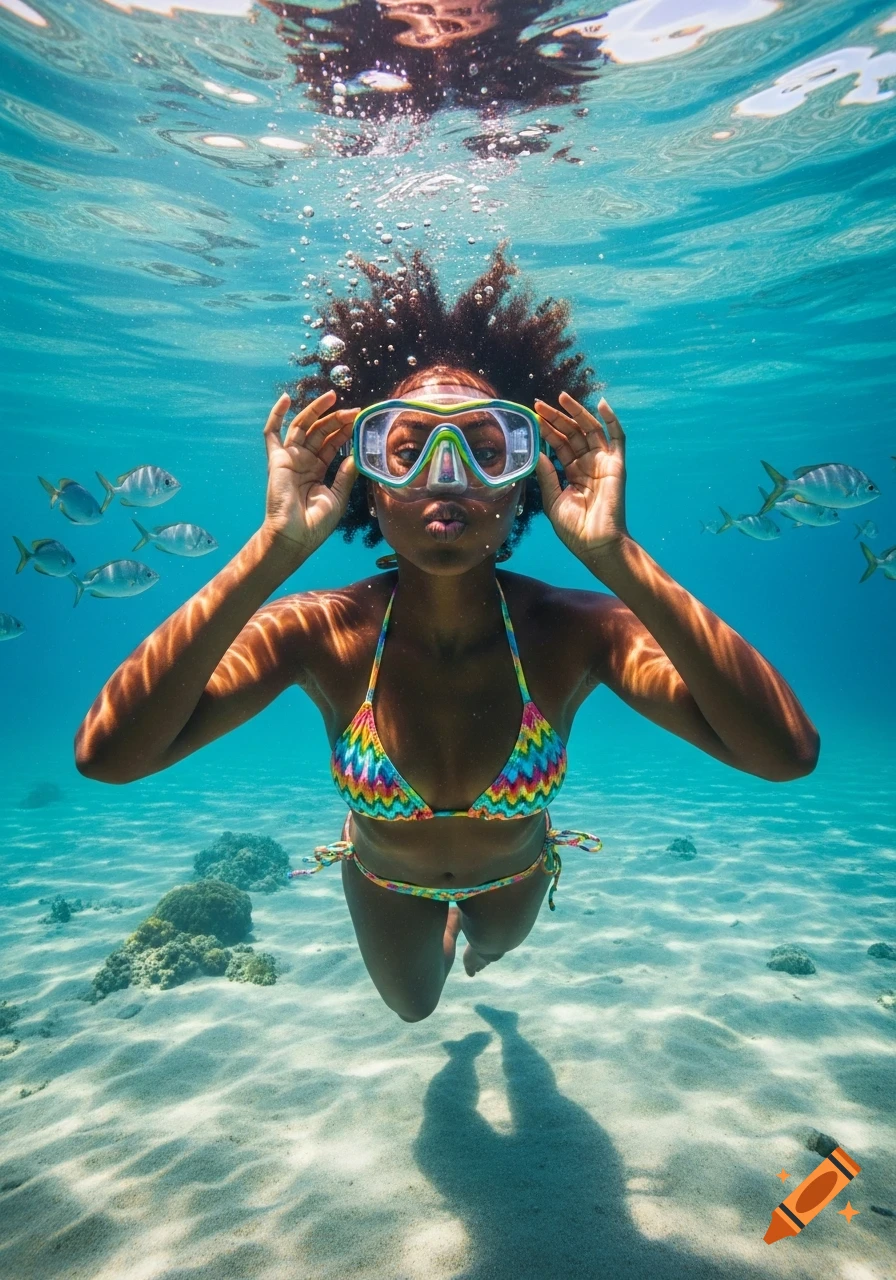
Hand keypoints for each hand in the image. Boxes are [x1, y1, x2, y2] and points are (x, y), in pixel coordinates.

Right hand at [261, 390, 357, 555]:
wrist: (295, 536)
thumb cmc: (315, 524)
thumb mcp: (338, 497)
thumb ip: (346, 475)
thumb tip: (357, 455)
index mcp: (318, 470)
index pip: (332, 443)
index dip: (345, 431)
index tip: (360, 420)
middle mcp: (303, 461)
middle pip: (320, 432)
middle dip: (336, 419)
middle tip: (353, 410)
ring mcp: (289, 458)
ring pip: (303, 427)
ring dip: (316, 411)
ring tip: (333, 397)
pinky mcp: (277, 459)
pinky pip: (272, 433)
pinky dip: (277, 414)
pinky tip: (286, 398)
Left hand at [534, 393, 627, 561]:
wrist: (595, 544)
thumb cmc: (574, 529)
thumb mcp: (553, 500)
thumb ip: (547, 475)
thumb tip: (537, 452)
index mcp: (573, 474)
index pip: (559, 446)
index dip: (547, 431)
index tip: (533, 418)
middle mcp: (588, 465)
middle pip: (572, 434)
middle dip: (556, 418)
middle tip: (539, 404)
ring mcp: (602, 463)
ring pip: (590, 431)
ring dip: (577, 413)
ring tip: (561, 398)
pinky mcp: (616, 465)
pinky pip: (618, 438)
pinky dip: (612, 420)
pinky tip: (602, 405)